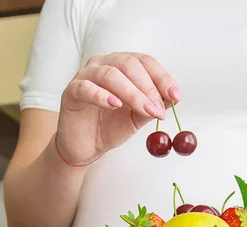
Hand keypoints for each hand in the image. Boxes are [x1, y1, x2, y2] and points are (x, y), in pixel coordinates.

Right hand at [56, 52, 179, 163]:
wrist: (86, 145)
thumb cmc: (110, 126)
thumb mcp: (137, 118)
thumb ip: (152, 106)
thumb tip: (172, 98)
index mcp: (122, 66)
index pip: (145, 62)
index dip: (162, 77)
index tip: (175, 96)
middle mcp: (103, 64)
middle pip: (129, 65)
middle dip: (148, 88)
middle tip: (158, 109)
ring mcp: (85, 76)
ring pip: (110, 75)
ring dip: (132, 94)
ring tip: (144, 110)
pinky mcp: (71, 92)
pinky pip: (86, 88)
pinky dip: (102, 95)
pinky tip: (115, 105)